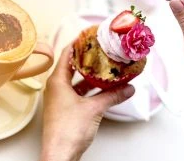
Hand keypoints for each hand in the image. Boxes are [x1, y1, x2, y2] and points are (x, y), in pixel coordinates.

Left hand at [40, 45, 134, 160]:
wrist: (60, 154)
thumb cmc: (68, 130)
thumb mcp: (94, 108)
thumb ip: (113, 96)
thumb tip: (128, 88)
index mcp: (57, 81)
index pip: (66, 54)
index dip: (78, 43)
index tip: (88, 35)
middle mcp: (56, 88)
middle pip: (72, 67)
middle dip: (87, 60)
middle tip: (101, 51)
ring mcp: (59, 100)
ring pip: (76, 82)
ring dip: (90, 77)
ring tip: (106, 69)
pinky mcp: (65, 110)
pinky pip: (77, 94)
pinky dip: (89, 90)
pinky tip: (103, 90)